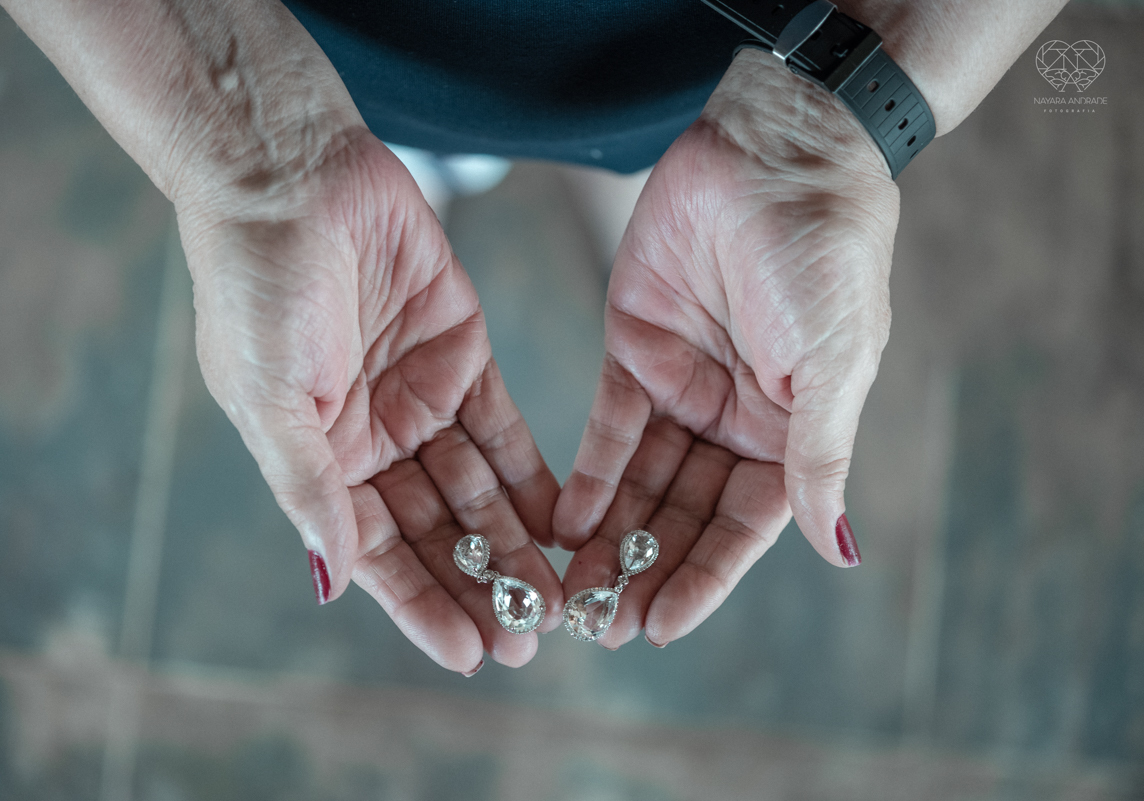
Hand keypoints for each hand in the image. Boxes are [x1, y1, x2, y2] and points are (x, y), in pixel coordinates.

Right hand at [178, 130, 561, 671]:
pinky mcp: (464, 353)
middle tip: (531, 637)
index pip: (378, 553)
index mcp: (318, 459)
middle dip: (482, 585)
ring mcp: (420, 398)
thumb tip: (335, 581)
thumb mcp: (270, 399)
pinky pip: (506, 429)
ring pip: (479, 490)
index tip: (471, 654)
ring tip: (559, 595)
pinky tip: (564, 521)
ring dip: (517, 543)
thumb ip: (310, 488)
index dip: (423, 604)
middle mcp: (372, 440)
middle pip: (438, 530)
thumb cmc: (257, 287)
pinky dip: (533, 476)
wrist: (291, 177)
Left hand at [553, 51, 900, 647]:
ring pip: (639, 480)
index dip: (702, 577)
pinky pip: (605, 427)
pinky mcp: (631, 348)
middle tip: (600, 623)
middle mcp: (734, 418)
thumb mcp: (834, 366)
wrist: (774, 154)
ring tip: (571, 588)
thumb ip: (819, 457)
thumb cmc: (825, 257)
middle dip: (643, 566)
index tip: (661, 627)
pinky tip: (562, 522)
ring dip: (607, 534)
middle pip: (682, 511)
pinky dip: (585, 474)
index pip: (743, 525)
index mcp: (791, 430)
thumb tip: (838, 550)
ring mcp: (681, 386)